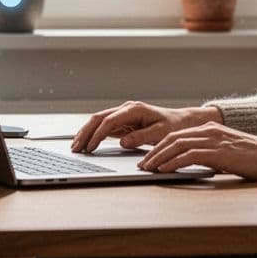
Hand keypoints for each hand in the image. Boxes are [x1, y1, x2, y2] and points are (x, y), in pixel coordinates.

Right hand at [72, 101, 220, 152]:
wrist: (180, 122)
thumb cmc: (173, 126)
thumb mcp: (161, 133)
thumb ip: (142, 137)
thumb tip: (124, 142)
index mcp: (134, 109)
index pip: (110, 121)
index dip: (98, 134)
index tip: (91, 147)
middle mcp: (126, 109)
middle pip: (98, 118)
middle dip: (85, 132)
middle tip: (75, 148)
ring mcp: (123, 115)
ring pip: (98, 121)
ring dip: (86, 133)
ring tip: (76, 147)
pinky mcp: (122, 123)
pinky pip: (103, 127)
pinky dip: (93, 135)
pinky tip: (86, 144)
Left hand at [138, 123, 256, 180]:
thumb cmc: (253, 157)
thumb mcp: (227, 151)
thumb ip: (209, 153)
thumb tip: (192, 164)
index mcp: (210, 128)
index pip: (177, 135)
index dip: (159, 146)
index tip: (148, 158)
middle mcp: (208, 130)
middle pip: (172, 138)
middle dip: (154, 152)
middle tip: (142, 164)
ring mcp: (213, 140)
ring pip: (176, 145)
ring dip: (158, 158)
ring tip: (147, 169)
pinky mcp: (217, 152)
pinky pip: (188, 156)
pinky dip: (173, 162)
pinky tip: (164, 170)